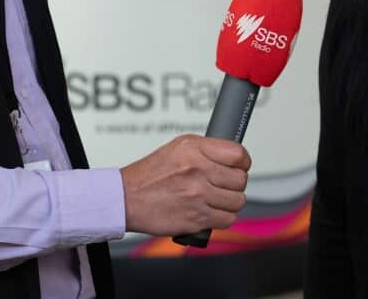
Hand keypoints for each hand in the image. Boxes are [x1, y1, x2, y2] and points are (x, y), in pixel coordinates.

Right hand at [120, 135, 250, 235]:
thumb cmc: (149, 175)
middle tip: (223, 185)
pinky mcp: (196, 217)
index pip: (238, 154)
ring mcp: (198, 195)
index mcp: (194, 149)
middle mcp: (198, 170)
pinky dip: (222, 218)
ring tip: (216, 200)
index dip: (242, 162)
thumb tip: (232, 158)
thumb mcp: (177, 148)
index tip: (239, 166)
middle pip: (240, 179)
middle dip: (234, 184)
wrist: (125, 199)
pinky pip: (228, 219)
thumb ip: (205, 150)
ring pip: (238, 201)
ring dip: (229, 202)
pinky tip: (211, 212)